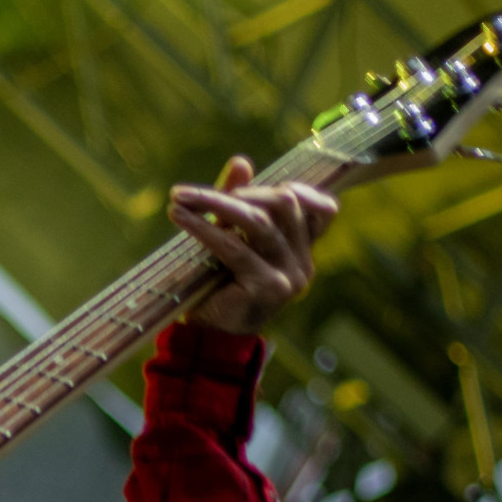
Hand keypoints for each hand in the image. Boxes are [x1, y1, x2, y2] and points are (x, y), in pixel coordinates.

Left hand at [167, 155, 338, 334]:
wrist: (209, 340)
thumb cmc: (219, 287)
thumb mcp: (232, 239)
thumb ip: (238, 203)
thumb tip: (242, 161)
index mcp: (302, 251)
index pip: (322, 209)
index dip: (298, 189)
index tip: (254, 183)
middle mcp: (302, 262)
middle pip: (284, 204)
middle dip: (241, 191)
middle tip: (195, 193)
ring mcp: (289, 276)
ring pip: (258, 222)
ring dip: (215, 204)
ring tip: (179, 198)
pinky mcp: (267, 287)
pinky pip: (234, 247)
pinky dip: (204, 228)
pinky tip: (180, 217)